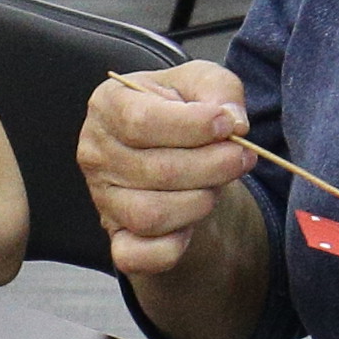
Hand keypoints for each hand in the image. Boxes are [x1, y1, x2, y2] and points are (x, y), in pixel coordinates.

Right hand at [77, 61, 260, 278]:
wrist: (172, 154)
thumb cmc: (181, 113)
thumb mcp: (201, 83)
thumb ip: (219, 89)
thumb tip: (233, 121)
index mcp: (108, 105)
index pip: (141, 121)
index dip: (192, 126)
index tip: (228, 124)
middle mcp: (96, 153)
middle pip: (155, 170)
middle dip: (212, 165)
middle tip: (241, 156)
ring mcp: (103, 199)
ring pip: (151, 215)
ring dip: (199, 202)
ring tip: (218, 184)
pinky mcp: (116, 237)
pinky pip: (138, 255)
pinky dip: (172, 246)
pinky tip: (193, 224)